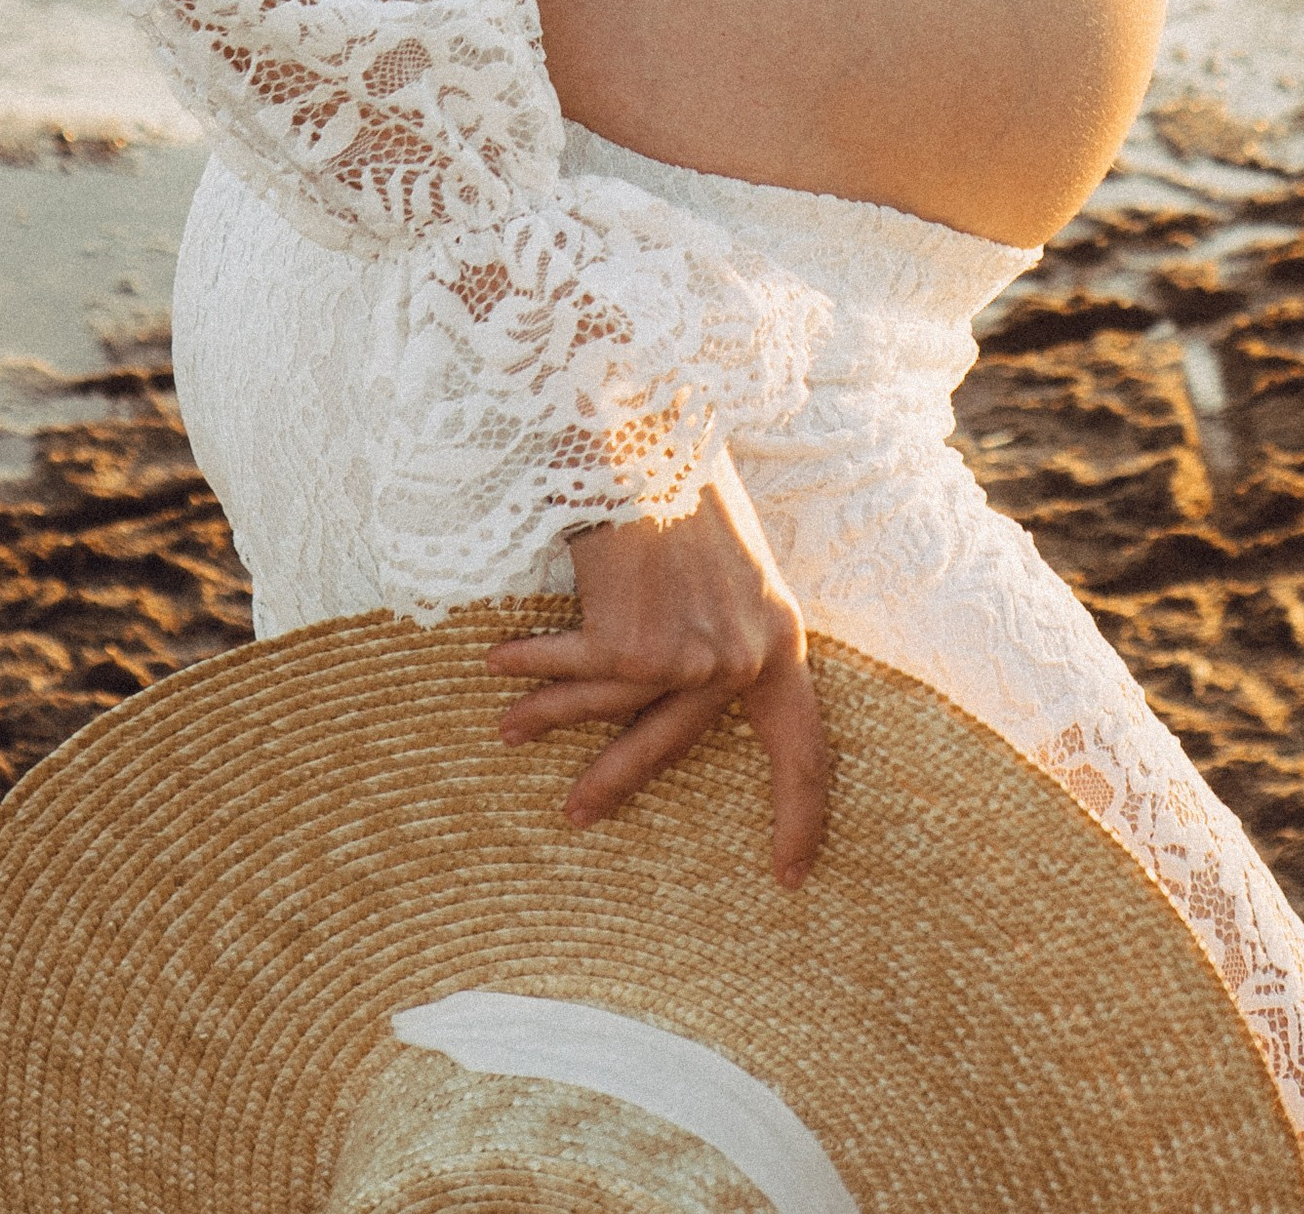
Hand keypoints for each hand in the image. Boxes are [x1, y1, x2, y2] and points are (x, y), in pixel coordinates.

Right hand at [485, 464, 827, 887]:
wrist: (647, 430)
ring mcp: (685, 660)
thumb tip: (698, 682)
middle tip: (579, 817)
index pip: (804, 748)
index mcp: (782, 639)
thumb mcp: (736, 562)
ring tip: (507, 730)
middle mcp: (741, 660)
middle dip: (614, 778)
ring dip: (548, 718)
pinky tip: (499, 664)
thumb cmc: (688, 481)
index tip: (791, 873)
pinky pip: (570, 670)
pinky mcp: (629, 649)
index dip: (800, 814)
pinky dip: (531, 665)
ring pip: (608, 710)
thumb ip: (728, 622)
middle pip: (676, 744)